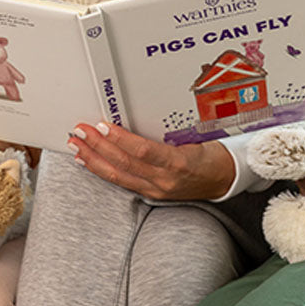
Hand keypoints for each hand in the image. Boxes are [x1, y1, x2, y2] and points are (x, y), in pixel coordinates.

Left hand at [67, 122, 234, 200]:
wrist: (228, 179)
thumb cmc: (214, 153)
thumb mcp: (198, 136)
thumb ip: (170, 129)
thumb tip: (140, 111)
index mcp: (179, 163)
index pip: (143, 151)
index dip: (120, 139)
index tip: (102, 125)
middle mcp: (165, 180)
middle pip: (124, 164)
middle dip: (98, 147)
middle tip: (80, 131)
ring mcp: (157, 190)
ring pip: (118, 176)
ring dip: (94, 160)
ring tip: (76, 147)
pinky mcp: (153, 194)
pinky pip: (123, 182)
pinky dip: (103, 170)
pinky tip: (90, 162)